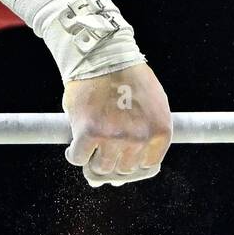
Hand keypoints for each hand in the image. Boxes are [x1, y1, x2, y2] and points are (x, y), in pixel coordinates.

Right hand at [62, 63, 171, 187]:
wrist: (102, 55)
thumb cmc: (127, 78)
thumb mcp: (150, 105)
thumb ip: (142, 139)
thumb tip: (118, 180)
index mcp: (160, 132)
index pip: (146, 166)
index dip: (131, 163)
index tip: (121, 158)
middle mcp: (140, 138)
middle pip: (123, 169)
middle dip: (112, 163)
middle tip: (101, 152)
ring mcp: (114, 137)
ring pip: (101, 167)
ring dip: (93, 161)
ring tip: (89, 147)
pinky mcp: (88, 133)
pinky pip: (79, 158)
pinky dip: (74, 155)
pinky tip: (74, 147)